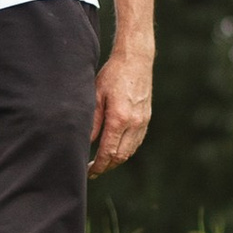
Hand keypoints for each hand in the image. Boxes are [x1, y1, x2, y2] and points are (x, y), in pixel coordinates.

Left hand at [89, 47, 152, 175]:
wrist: (136, 60)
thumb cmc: (112, 75)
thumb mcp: (96, 96)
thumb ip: (92, 122)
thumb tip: (86, 143)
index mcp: (119, 118)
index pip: (109, 152)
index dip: (98, 165)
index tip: (89, 172)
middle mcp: (134, 123)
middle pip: (121, 156)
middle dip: (107, 166)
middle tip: (93, 170)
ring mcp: (142, 121)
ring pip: (130, 151)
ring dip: (116, 160)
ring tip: (103, 162)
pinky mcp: (146, 118)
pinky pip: (136, 142)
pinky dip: (126, 150)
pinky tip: (115, 148)